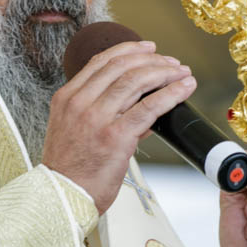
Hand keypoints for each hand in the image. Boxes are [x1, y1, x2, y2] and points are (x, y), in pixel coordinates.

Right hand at [40, 40, 194, 213]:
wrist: (62, 197)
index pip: (101, 61)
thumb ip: (98, 111)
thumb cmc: (70, 170)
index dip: (130, 50)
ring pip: (137, 81)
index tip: (149, 49)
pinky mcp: (116, 136)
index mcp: (67, 97)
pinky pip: (149, 107)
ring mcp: (97, 118)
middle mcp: (79, 103)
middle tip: (172, 63)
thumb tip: (137, 102)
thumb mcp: (72, 129)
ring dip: (165, 72)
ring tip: (182, 73)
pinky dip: (171, 93)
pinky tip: (184, 88)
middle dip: (153, 60)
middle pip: (122, 66)